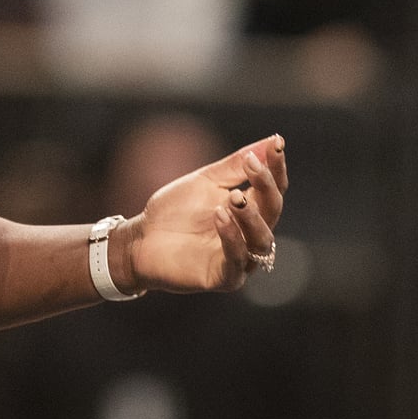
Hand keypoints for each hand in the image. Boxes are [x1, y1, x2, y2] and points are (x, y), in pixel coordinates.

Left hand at [125, 134, 286, 293]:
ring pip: (261, 238)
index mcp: (250, 210)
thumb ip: (236, 166)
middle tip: (252, 166)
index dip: (276, 167)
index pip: (273, 188)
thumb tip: (271, 140)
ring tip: (234, 198)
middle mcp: (251, 235)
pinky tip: (221, 217)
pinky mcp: (224, 278)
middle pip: (273, 211)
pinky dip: (231, 237)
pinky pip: (236, 260)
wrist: (141, 239)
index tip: (276, 145)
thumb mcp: (205, 182)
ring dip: (251, 215)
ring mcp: (240, 258)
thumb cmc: (175, 211)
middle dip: (266, 186)